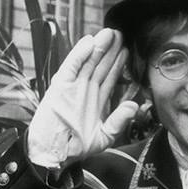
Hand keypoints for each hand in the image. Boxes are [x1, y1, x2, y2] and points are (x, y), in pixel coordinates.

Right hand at [27, 29, 139, 170]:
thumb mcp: (104, 137)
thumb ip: (119, 121)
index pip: (109, 77)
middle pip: (100, 65)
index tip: (128, 50)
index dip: (118, 64)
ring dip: (98, 47)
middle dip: (110, 50)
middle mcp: (84, 90)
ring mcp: (72, 87)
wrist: (54, 155)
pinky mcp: (60, 87)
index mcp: (96, 101)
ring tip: (109, 33)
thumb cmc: (76, 148)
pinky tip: (89, 42)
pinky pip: (70, 67)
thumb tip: (133, 105)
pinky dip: (79, 54)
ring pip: (87, 62)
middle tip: (120, 34)